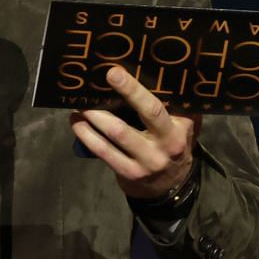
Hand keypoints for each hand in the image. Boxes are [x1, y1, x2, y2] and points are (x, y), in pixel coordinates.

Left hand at [69, 66, 200, 199]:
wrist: (171, 186)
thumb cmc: (172, 144)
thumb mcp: (182, 126)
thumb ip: (174, 105)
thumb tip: (151, 73)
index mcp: (178, 128)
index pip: (155, 107)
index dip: (134, 90)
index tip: (114, 73)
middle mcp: (165, 144)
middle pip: (139, 117)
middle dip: (115, 99)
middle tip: (92, 85)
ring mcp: (146, 161)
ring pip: (116, 134)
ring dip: (94, 117)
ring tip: (79, 105)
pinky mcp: (129, 173)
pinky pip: (104, 152)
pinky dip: (87, 136)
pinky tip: (76, 123)